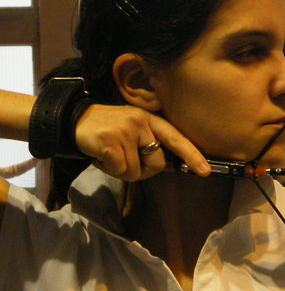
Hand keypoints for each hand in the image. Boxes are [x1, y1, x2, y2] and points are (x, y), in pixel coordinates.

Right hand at [74, 104, 208, 180]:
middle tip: (126, 162)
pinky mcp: (109, 140)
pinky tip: (101, 156)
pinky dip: (109, 169)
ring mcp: (125, 130)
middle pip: (157, 163)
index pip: (176, 138)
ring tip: (110, 155)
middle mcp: (140, 121)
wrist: (72, 120)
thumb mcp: (133, 131)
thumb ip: (152, 145)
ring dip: (122, 170)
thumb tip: (171, 166)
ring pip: (136, 171)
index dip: (192, 155)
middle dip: (144, 170)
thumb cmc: (108, 131)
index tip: (205, 171)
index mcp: (150, 120)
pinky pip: (119, 170)